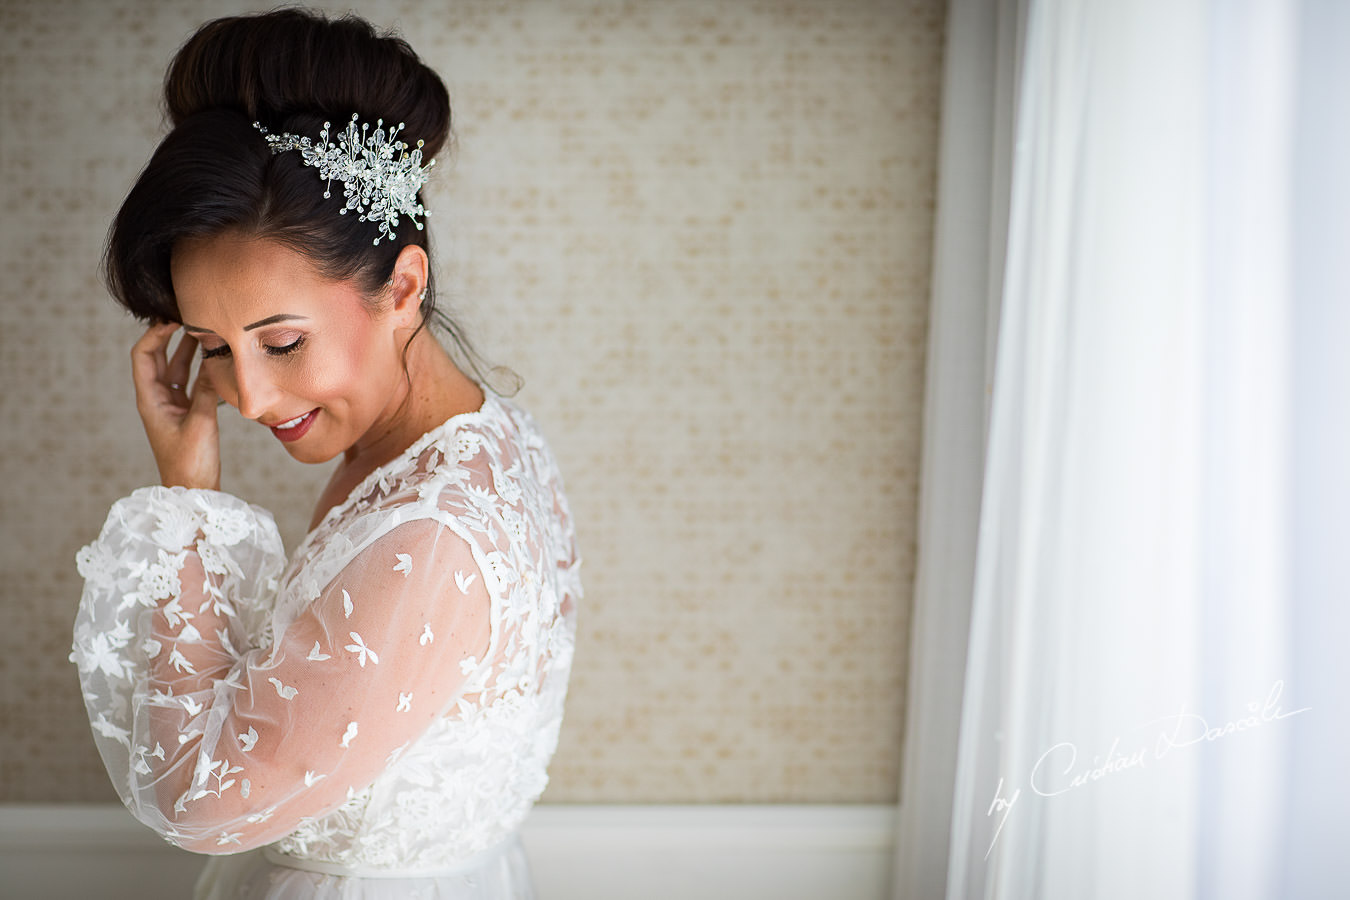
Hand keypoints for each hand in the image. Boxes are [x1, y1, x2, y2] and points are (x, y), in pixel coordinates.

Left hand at [131, 321, 220, 489]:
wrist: (192, 491)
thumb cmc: (190, 462)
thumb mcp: (200, 423)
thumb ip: (207, 390)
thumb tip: (215, 359)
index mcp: (150, 400)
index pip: (144, 356)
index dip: (155, 334)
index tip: (174, 318)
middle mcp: (158, 399)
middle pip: (159, 358)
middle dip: (172, 336)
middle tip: (189, 317)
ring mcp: (172, 405)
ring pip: (178, 369)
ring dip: (189, 351)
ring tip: (205, 331)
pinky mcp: (186, 413)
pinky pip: (191, 383)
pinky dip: (202, 370)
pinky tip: (216, 360)